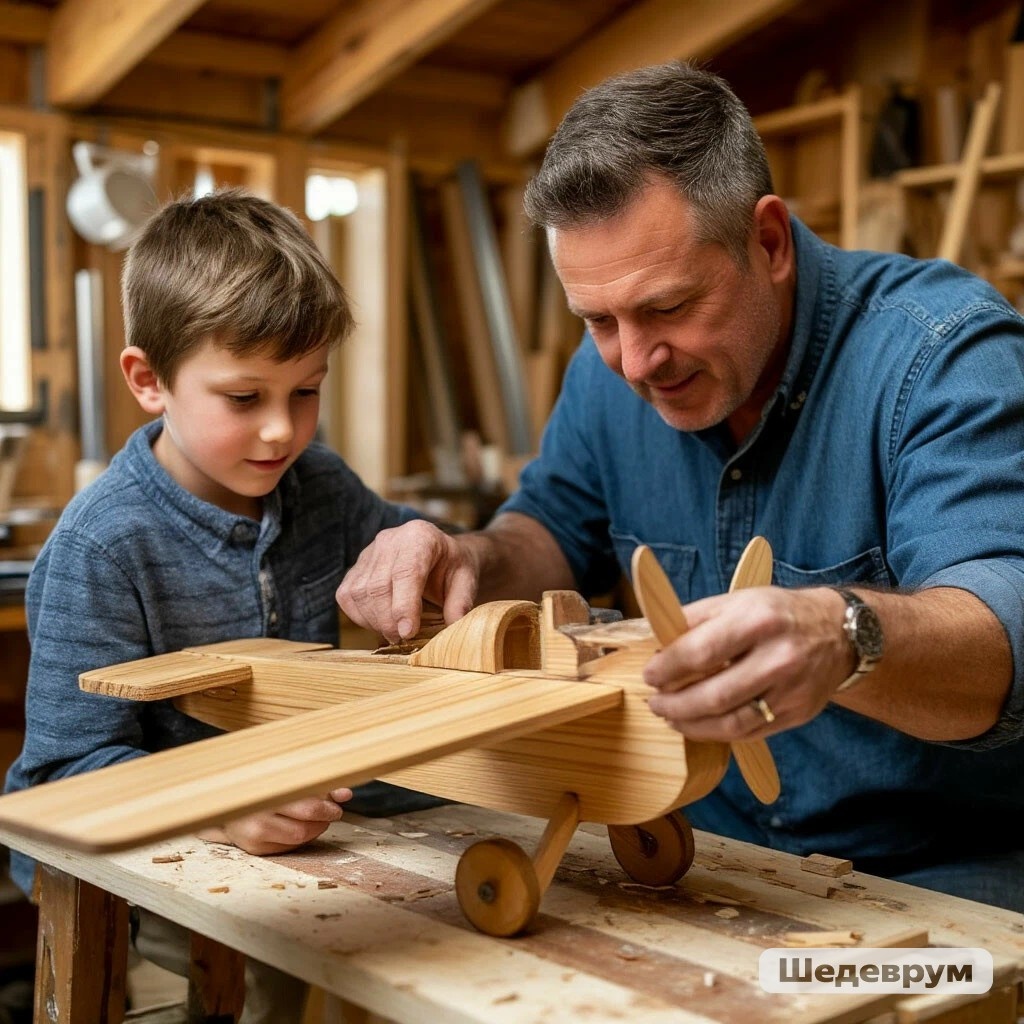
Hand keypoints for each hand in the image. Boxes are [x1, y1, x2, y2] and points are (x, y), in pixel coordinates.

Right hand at [198, 787, 352, 855]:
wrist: (224, 800)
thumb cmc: (263, 784)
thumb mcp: (289, 778)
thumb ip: (318, 786)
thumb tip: (346, 794)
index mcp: (267, 792)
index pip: (306, 806)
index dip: (327, 806)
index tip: (337, 803)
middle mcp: (257, 816)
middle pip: (303, 826)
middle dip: (324, 818)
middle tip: (333, 811)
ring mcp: (253, 835)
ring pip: (298, 839)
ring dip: (315, 828)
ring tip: (318, 817)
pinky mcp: (254, 849)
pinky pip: (288, 847)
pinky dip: (300, 837)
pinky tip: (301, 825)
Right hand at [337, 520, 479, 642]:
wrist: (437, 555)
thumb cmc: (452, 568)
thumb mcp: (466, 580)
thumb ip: (460, 602)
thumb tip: (453, 626)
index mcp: (420, 537)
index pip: (406, 572)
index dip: (404, 606)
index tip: (408, 632)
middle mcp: (390, 540)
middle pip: (378, 586)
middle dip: (388, 621)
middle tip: (403, 639)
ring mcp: (369, 552)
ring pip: (359, 593)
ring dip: (374, 622)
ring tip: (394, 633)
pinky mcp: (355, 568)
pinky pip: (347, 597)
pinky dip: (360, 617)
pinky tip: (379, 623)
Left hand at [642, 587, 850, 740]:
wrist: (838, 632)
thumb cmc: (777, 614)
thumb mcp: (736, 601)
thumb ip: (694, 620)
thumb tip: (655, 644)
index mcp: (758, 621)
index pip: (702, 652)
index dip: (668, 668)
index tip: (649, 675)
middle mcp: (779, 657)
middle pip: (714, 695)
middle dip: (674, 704)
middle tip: (655, 703)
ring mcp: (791, 691)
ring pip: (730, 723)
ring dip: (691, 725)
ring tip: (671, 717)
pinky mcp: (797, 715)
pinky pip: (748, 733)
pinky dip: (716, 733)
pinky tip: (698, 724)